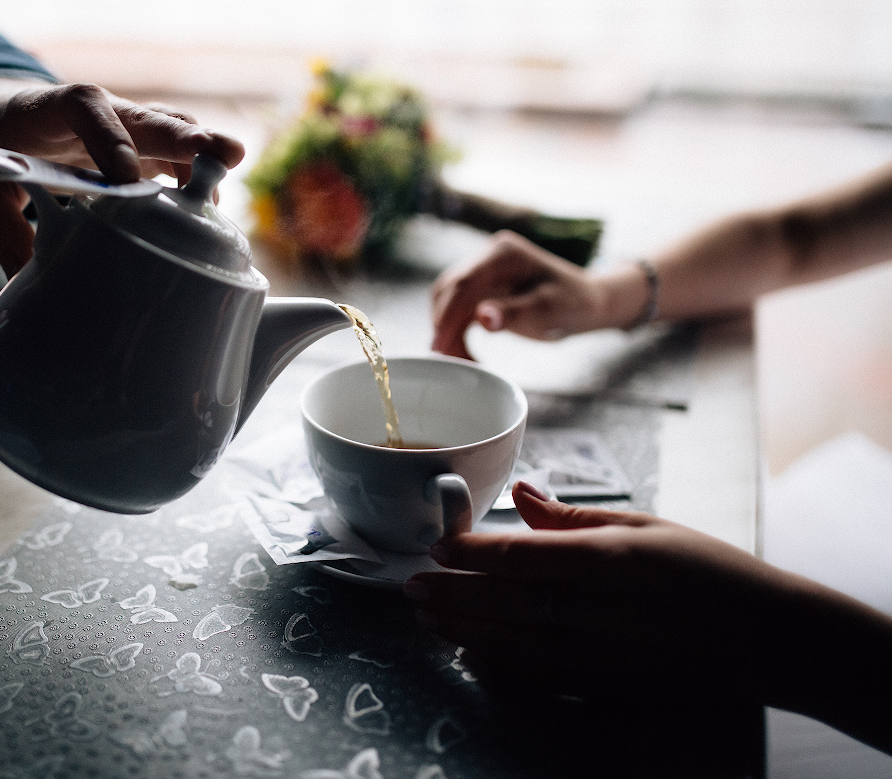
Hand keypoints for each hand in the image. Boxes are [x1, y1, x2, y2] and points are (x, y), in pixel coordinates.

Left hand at [0, 78, 246, 275]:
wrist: (13, 117)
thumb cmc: (2, 145)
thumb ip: (1, 224)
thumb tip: (23, 274)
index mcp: (60, 108)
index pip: (90, 112)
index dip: (111, 141)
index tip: (126, 181)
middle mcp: (107, 112)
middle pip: (152, 118)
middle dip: (189, 139)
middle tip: (227, 155)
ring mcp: (134, 130)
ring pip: (176, 138)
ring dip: (205, 163)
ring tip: (226, 188)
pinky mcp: (150, 152)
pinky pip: (180, 164)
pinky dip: (197, 187)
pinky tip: (208, 217)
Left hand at [405, 483, 823, 704]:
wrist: (770, 641)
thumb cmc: (711, 571)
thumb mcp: (648, 526)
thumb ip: (575, 516)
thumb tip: (521, 494)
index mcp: (606, 560)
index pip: (518, 556)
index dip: (468, 552)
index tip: (435, 544)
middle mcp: (594, 610)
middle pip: (502, 602)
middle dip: (450, 595)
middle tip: (409, 587)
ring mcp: (598, 655)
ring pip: (510, 643)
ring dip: (462, 630)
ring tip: (426, 617)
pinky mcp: (604, 686)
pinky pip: (537, 677)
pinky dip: (498, 666)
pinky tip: (472, 654)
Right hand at [430, 231, 611, 357]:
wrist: (588, 302)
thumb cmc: (574, 304)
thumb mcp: (549, 311)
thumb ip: (514, 313)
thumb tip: (481, 318)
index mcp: (504, 254)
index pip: (463, 283)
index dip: (447, 316)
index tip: (440, 347)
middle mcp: (489, 256)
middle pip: (449, 291)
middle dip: (444, 327)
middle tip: (448, 360)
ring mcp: (484, 271)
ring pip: (449, 301)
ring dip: (448, 331)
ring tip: (460, 360)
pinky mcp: (483, 287)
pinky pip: (459, 309)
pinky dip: (457, 331)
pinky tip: (464, 352)